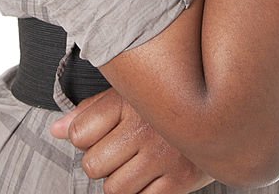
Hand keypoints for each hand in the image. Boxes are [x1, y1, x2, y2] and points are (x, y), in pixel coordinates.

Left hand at [49, 87, 213, 192]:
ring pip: (114, 189)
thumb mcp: (130, 94)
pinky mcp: (181, 181)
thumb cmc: (166, 103)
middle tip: (120, 152)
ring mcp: (163, 156)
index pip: (79, 133)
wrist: (223, 112)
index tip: (100, 133)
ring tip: (136, 164)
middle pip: (93, 165)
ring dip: (119, 181)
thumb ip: (92, 111)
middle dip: (101, 163)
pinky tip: (151, 177)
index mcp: (130, 100)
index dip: (84, 137)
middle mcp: (145, 127)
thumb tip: (55, 130)